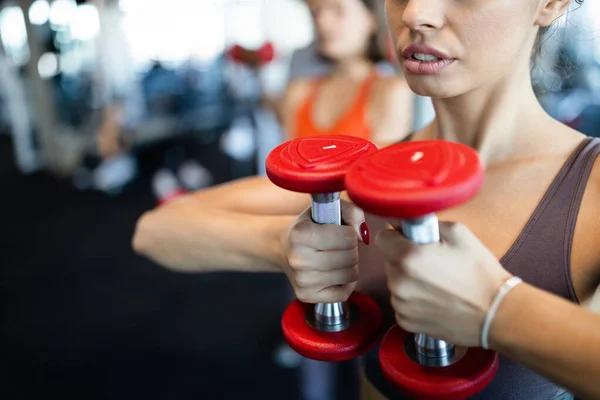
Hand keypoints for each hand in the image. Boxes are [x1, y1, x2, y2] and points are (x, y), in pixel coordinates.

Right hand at [282, 200, 367, 303]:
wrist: (283, 246)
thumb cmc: (311, 225)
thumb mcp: (328, 208)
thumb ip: (352, 212)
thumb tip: (362, 236)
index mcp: (300, 233)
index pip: (347, 237)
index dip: (350, 233)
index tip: (342, 231)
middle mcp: (298, 259)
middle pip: (350, 257)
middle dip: (351, 249)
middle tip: (340, 246)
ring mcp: (301, 280)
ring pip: (350, 276)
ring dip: (350, 265)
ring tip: (338, 257)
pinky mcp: (306, 296)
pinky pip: (343, 293)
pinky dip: (346, 283)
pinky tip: (337, 273)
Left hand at [377, 222, 511, 346]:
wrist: (496, 313)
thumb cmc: (479, 271)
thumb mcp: (456, 232)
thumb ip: (424, 224)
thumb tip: (402, 223)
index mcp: (407, 256)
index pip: (383, 237)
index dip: (398, 236)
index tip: (412, 241)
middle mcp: (398, 281)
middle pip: (389, 260)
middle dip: (404, 258)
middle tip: (431, 262)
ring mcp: (400, 304)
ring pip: (395, 282)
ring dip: (408, 279)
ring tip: (437, 283)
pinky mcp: (405, 321)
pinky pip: (401, 302)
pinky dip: (413, 300)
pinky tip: (435, 300)